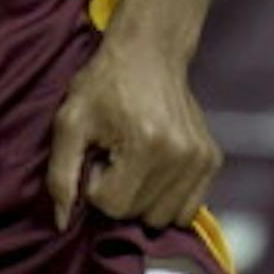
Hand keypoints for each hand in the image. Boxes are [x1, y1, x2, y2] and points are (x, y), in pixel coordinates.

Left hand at [45, 36, 220, 232]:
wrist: (149, 51)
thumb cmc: (103, 83)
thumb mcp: (70, 121)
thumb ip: (61, 174)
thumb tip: (63, 222)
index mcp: (145, 146)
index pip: (113, 206)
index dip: (96, 185)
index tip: (97, 155)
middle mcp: (180, 156)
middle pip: (139, 215)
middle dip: (119, 192)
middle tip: (114, 155)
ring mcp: (201, 159)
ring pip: (163, 218)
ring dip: (143, 198)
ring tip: (133, 161)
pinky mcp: (212, 160)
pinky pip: (188, 209)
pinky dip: (167, 198)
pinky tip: (153, 167)